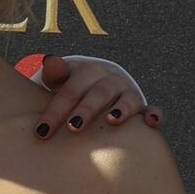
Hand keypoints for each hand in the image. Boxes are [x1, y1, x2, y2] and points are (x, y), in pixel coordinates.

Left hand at [36, 54, 162, 140]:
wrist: (97, 82)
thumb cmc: (71, 87)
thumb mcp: (60, 79)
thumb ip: (55, 72)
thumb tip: (49, 61)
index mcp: (88, 72)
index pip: (71, 90)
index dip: (56, 110)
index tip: (41, 132)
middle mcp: (110, 80)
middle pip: (99, 93)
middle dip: (86, 110)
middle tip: (73, 127)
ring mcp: (127, 92)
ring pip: (128, 99)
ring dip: (122, 109)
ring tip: (112, 120)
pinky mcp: (141, 107)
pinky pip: (150, 109)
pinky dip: (153, 114)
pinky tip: (152, 122)